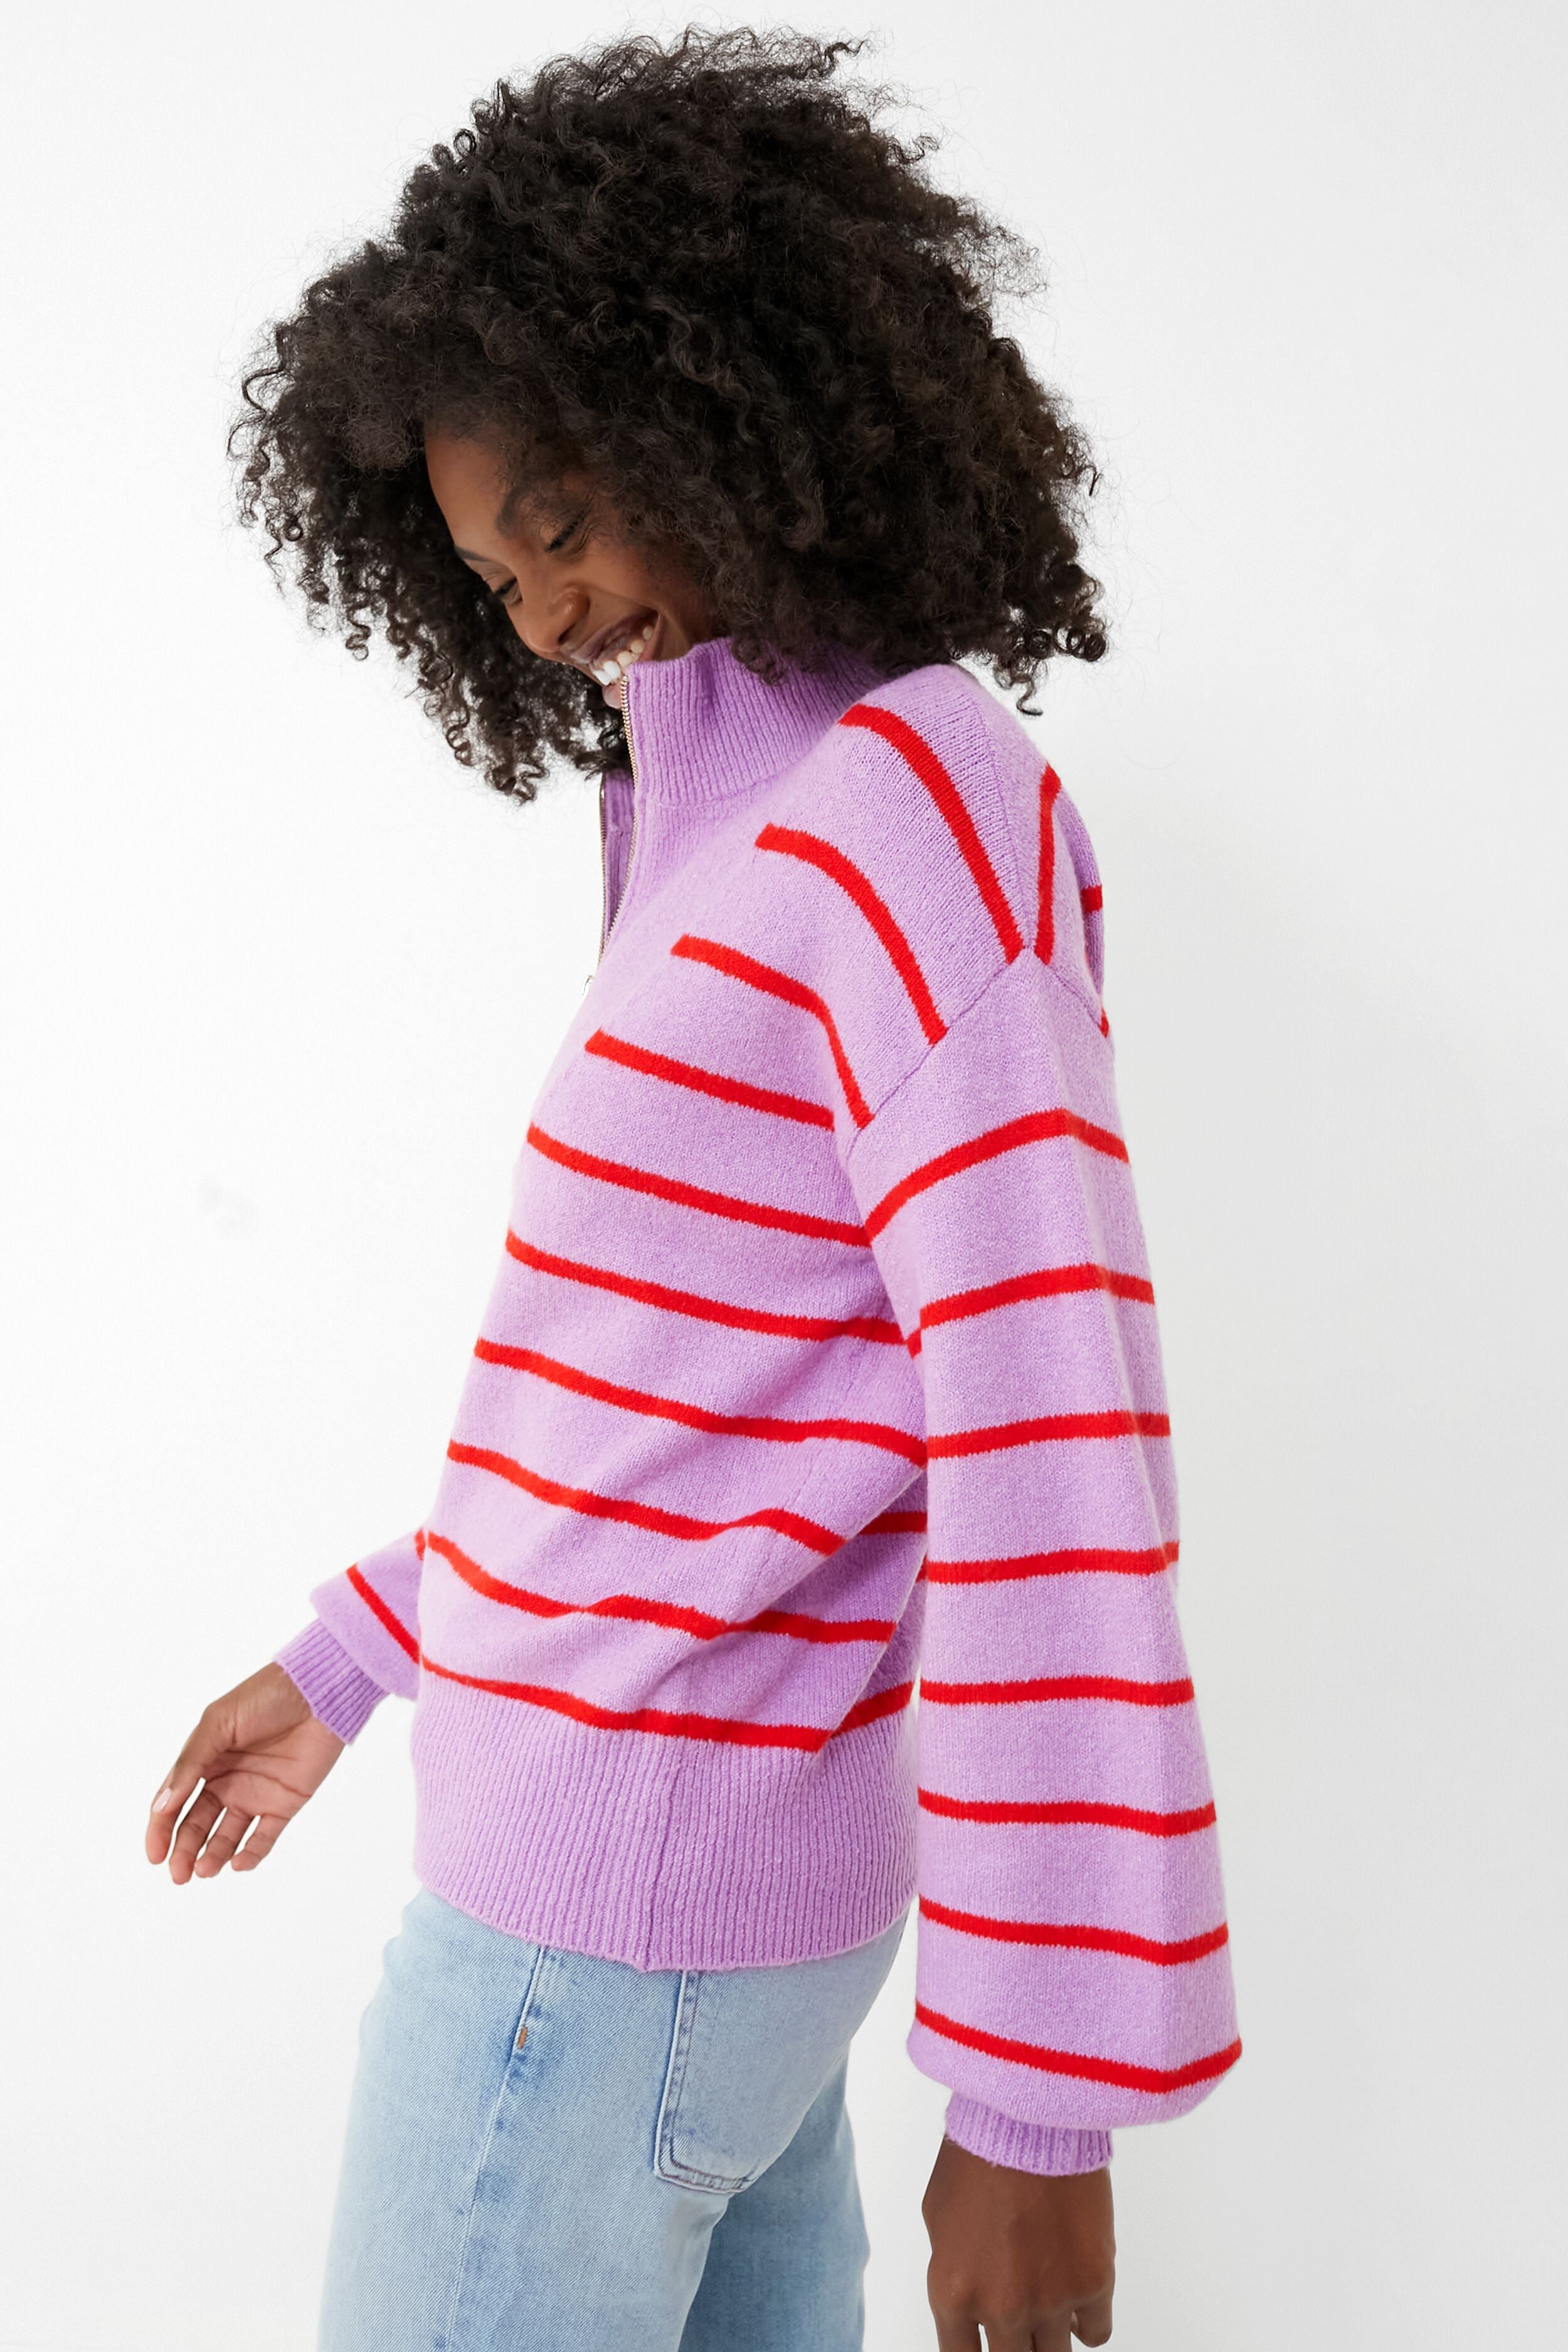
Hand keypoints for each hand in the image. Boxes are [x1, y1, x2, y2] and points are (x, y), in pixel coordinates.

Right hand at [144, 1662, 345, 1881]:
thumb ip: (190, 1764)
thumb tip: (161, 1806)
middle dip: (185, 1852)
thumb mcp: (217, 1724)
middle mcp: (227, 1781)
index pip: (174, 1802)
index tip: (155, 1857)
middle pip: (197, 1825)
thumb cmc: (265, 1696)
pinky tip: (239, 1863)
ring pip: (227, 1837)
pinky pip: (264, 1837)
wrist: (317, 1692)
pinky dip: (251, 1854)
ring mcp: (255, 1794)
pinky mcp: (284, 1803)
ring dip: (214, 1856)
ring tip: (205, 1870)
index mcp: (205, 1761)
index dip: (160, 1830)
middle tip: (179, 1875)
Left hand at [923, 2135, 1114, 2349]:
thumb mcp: (938, 2218)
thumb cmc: (979, 2152)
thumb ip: (952, 2272)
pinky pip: (1095, 2331)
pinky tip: (1076, 2294)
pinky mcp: (1094, 2281)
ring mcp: (1051, 2299)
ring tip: (1046, 2300)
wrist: (1029, 2113)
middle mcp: (1002, 2307)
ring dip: (1049, 2332)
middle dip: (1013, 2343)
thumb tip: (969, 2301)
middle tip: (1018, 2316)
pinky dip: (1086, 2318)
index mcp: (954, 2293)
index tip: (983, 2345)